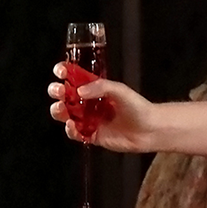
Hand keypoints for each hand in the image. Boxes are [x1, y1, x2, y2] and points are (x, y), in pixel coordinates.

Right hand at [46, 63, 160, 152]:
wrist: (149, 129)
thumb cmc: (137, 106)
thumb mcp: (119, 90)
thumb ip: (100, 87)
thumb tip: (79, 90)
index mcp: (93, 88)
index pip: (72, 78)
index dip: (63, 73)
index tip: (60, 71)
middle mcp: (88, 103)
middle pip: (64, 95)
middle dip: (56, 91)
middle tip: (59, 91)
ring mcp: (88, 119)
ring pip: (65, 114)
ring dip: (58, 111)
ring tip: (61, 108)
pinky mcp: (91, 135)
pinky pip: (75, 133)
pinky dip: (70, 130)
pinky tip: (72, 126)